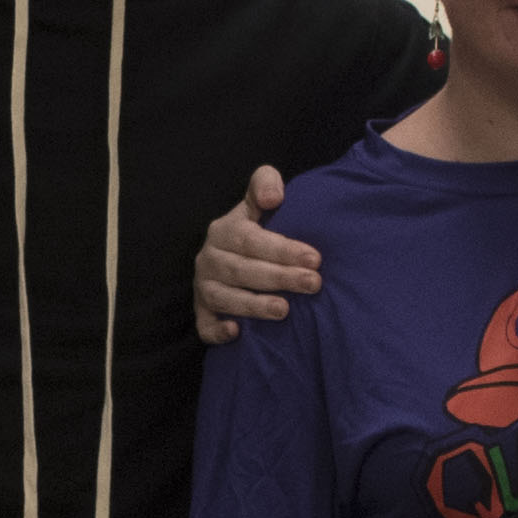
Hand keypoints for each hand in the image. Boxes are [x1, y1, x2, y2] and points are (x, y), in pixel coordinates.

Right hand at [196, 167, 324, 345]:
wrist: (230, 256)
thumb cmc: (254, 231)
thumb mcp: (256, 201)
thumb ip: (264, 183)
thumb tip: (274, 197)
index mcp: (223, 230)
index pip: (251, 239)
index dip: (283, 249)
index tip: (315, 258)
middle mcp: (208, 259)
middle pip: (243, 270)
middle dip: (280, 277)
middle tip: (313, 283)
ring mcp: (203, 287)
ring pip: (225, 298)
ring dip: (254, 305)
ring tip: (284, 311)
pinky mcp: (202, 313)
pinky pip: (204, 325)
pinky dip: (217, 331)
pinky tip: (237, 333)